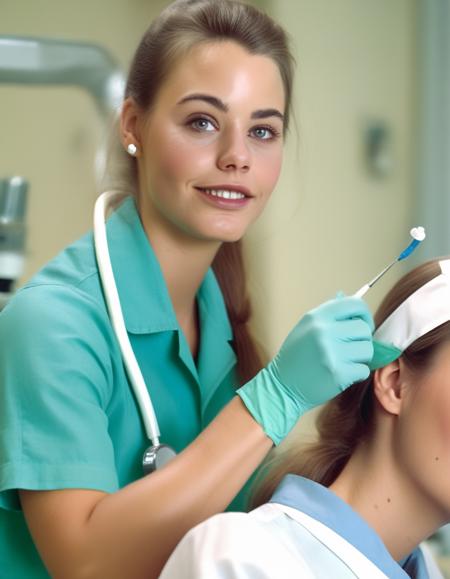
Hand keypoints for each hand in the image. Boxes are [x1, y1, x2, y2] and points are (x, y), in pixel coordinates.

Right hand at [237, 294, 373, 443]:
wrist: (281, 386)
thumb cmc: (296, 356)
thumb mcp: (305, 328)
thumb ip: (328, 316)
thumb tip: (351, 304)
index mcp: (317, 317)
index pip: (354, 304)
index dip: (364, 315)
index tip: (363, 325)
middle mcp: (324, 331)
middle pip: (364, 329)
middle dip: (361, 340)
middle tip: (351, 348)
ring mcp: (332, 353)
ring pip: (367, 350)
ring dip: (360, 358)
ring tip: (345, 361)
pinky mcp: (339, 374)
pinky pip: (363, 370)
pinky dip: (356, 374)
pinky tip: (342, 374)